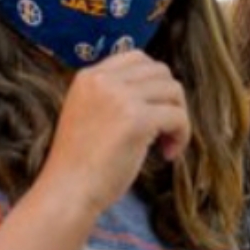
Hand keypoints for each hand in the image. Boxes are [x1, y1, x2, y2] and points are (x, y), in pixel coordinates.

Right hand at [39, 51, 191, 216]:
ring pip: (173, 90)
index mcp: (88, 76)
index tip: (152, 111)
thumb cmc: (79, 164)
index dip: (154, 83)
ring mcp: (120, 97)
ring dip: (178, 117)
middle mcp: (103, 80)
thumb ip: (113, 96)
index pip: (137, 58)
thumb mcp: (89, 114)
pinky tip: (168, 154)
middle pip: (160, 71)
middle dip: (169, 99)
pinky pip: (178, 116)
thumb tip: (157, 91)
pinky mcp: (137, 119)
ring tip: (165, 144)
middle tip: (163, 130)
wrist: (68, 191)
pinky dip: (181, 135)